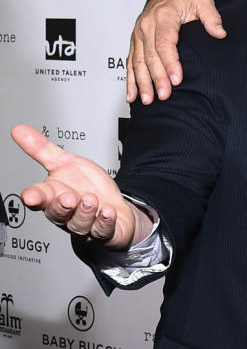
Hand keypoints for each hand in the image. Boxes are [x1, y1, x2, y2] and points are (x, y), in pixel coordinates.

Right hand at [10, 125, 151, 249]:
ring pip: (79, 224)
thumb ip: (42, 149)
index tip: (31, 196)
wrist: (112, 206)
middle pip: (57, 214)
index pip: (39, 198)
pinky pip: (103, 231)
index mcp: (53, 196)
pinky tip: (108, 212)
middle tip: (68, 198)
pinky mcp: (104, 232)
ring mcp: (85, 224)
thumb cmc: (86, 186)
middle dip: (61, 206)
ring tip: (91, 200)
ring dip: (85, 212)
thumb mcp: (65, 163)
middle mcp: (67, 213)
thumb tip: (19, 130)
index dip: (34, 198)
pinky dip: (104, 223)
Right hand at [126, 0, 224, 103]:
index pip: (165, 44)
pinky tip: (132, 94)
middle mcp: (147, 26)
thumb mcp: (203, 2)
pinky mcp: (135, 41)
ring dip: (142, 82)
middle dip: (157, 78)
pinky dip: (131, 79)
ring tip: (148, 99)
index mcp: (163, 16)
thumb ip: (212, 17)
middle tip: (164, 95)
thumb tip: (219, 32)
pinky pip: (130, 62)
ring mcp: (138, 34)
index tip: (176, 79)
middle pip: (151, 56)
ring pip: (138, 62)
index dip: (170, 63)